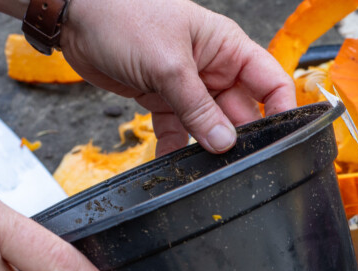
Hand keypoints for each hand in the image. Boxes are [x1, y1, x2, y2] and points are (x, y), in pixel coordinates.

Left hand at [58, 0, 295, 153]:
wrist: (75, 17)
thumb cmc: (123, 16)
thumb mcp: (168, 65)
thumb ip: (198, 109)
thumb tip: (225, 143)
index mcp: (226, 47)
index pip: (270, 82)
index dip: (281, 111)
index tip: (282, 140)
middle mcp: (212, 67)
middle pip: (241, 111)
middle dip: (237, 138)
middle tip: (233, 163)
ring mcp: (187, 85)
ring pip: (209, 125)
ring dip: (206, 147)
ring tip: (203, 167)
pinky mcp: (162, 98)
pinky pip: (179, 130)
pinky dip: (176, 147)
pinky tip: (172, 162)